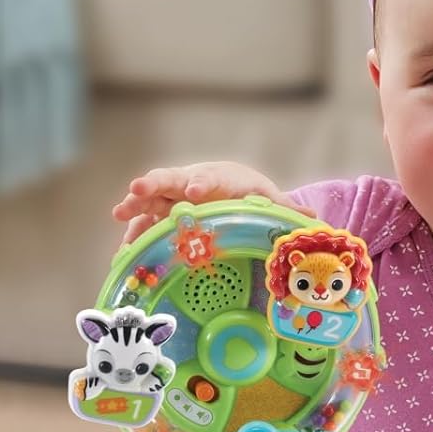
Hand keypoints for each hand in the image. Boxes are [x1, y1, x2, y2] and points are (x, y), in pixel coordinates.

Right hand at [112, 161, 287, 245]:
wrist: (230, 188)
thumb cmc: (248, 193)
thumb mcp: (268, 198)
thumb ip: (285, 208)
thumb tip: (313, 218)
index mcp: (217, 177)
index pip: (208, 177)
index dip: (201, 183)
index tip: (195, 192)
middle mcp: (188, 183)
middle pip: (168, 180)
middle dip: (153, 184)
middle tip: (138, 188)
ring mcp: (171, 198)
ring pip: (150, 200)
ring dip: (134, 206)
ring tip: (119, 214)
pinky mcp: (161, 216)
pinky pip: (145, 225)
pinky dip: (134, 237)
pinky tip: (124, 254)